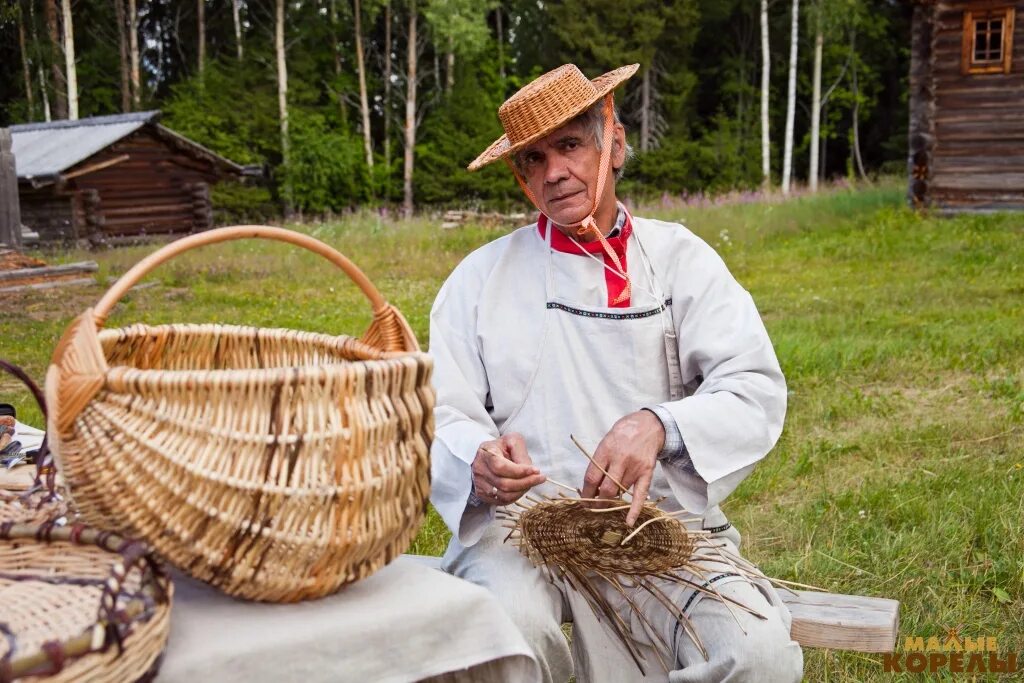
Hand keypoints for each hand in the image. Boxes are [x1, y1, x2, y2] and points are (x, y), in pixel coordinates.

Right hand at [471, 433, 545, 505]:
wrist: (485, 456)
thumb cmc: (501, 448)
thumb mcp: (512, 441)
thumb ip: (520, 453)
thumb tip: (530, 470)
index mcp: (486, 453)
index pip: (501, 467)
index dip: (520, 471)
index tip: (536, 470)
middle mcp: (480, 470)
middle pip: (504, 484)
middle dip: (526, 482)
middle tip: (540, 478)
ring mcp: (480, 484)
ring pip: (504, 495)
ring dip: (522, 490)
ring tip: (532, 482)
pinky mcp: (483, 495)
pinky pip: (502, 501)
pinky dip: (516, 496)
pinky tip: (522, 488)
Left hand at [580, 410, 664, 526]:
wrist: (649, 425)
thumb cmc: (624, 433)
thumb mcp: (606, 441)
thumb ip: (599, 461)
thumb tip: (591, 486)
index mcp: (606, 450)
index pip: (592, 477)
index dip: (586, 492)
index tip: (583, 500)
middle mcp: (620, 459)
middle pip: (606, 489)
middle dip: (597, 502)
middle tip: (593, 507)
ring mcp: (635, 466)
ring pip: (621, 492)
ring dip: (612, 500)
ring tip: (607, 503)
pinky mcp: (647, 472)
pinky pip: (640, 494)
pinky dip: (634, 509)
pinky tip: (628, 522)